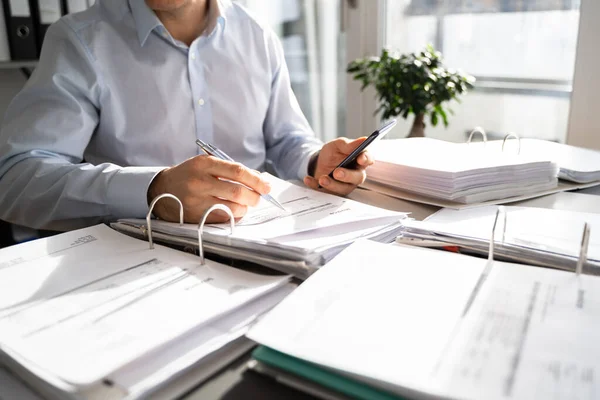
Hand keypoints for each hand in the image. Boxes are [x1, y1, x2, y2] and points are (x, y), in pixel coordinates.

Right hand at [147, 155, 271, 222]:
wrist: (161, 189)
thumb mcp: (205, 164)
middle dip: (254, 197)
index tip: (267, 186)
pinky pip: (224, 218)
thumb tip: (259, 180)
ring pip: (233, 208)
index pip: (237, 172)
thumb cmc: (190, 175)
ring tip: (244, 204)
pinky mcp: (196, 216)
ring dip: (245, 208)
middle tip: (258, 198)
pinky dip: (234, 215)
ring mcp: (197, 201)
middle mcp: (200, 182)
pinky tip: (232, 210)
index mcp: (204, 164)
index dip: (256, 180)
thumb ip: (230, 170)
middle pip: (238, 192)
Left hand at [303, 137, 373, 195]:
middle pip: (357, 178)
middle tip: (337, 172)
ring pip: (343, 188)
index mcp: (360, 160)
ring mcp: (345, 185)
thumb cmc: (332, 153)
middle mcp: (355, 175)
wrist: (318, 162)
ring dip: (332, 184)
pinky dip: (315, 185)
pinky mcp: (332, 192)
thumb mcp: (338, 145)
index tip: (360, 159)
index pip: (368, 160)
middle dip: (347, 176)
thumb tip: (364, 139)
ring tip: (322, 179)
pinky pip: (325, 191)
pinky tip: (308, 179)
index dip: (366, 159)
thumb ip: (349, 144)